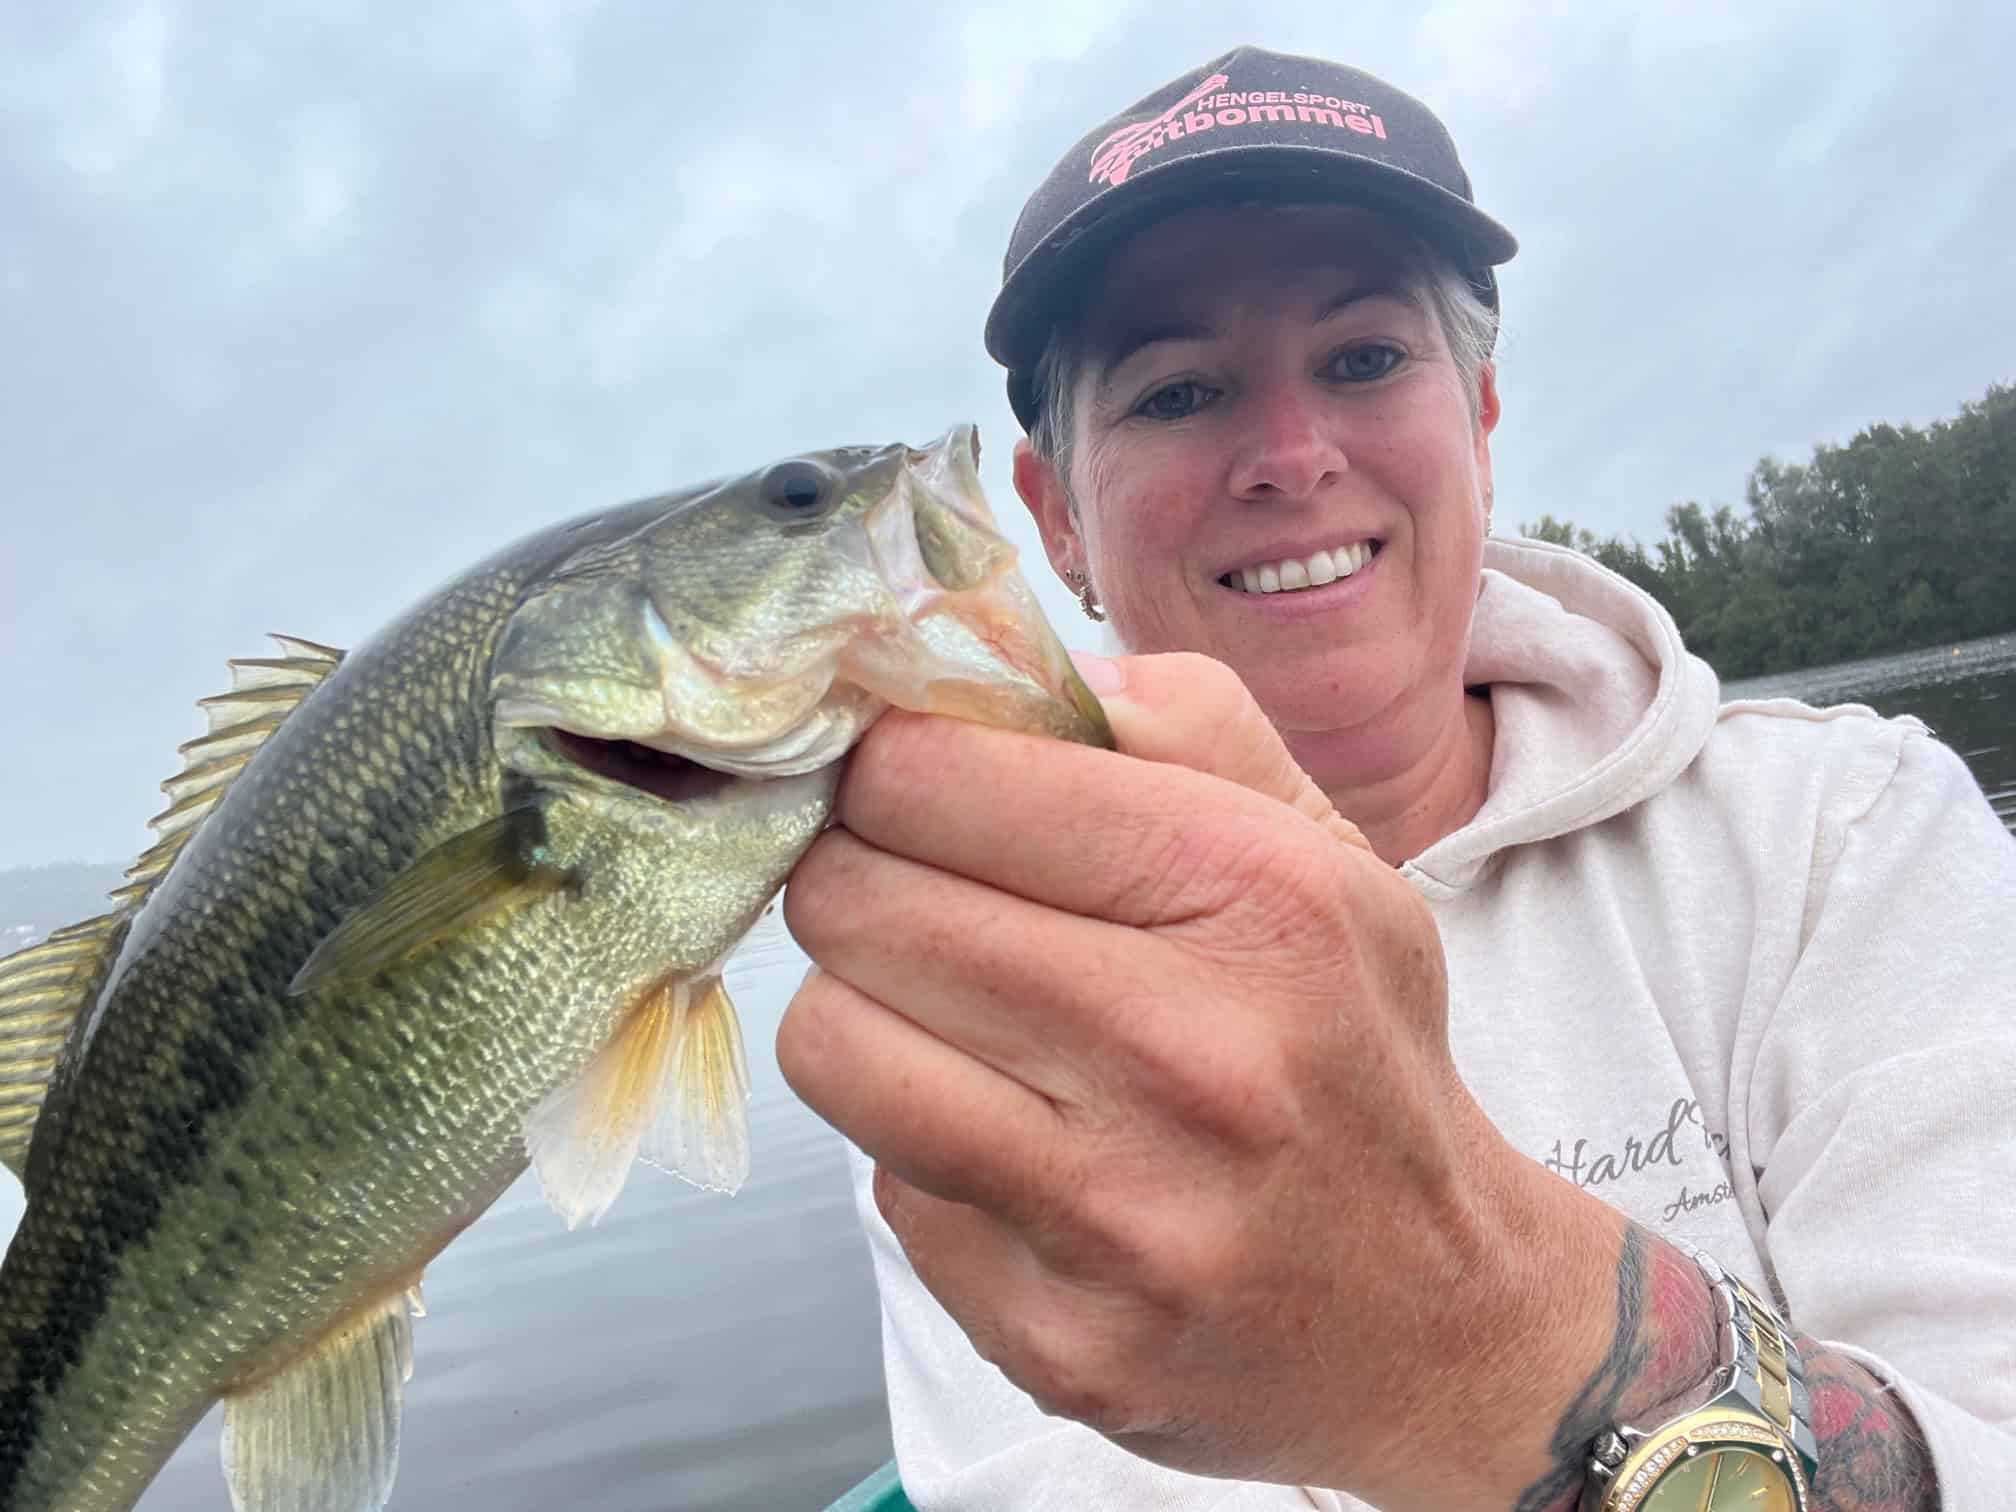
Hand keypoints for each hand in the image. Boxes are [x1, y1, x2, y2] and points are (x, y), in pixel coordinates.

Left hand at [779, 653, 1621, 1508]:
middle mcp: (1188, 1055)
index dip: (888, 767)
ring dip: (867, 1014)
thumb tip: (986, 660)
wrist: (1440, 1319)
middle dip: (860, 878)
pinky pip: (881, 1187)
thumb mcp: (1324, 847)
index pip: (931, 775)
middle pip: (851, 901)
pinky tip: (1017, 1150)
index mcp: (1258, 895)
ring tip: (957, 1021)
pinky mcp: (1053, 1341)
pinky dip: (922, 1150)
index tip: (910, 788)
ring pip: (829, 1042)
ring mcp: (1116, 1217)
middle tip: (919, 898)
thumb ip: (1174, 719)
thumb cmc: (1354, 1051)